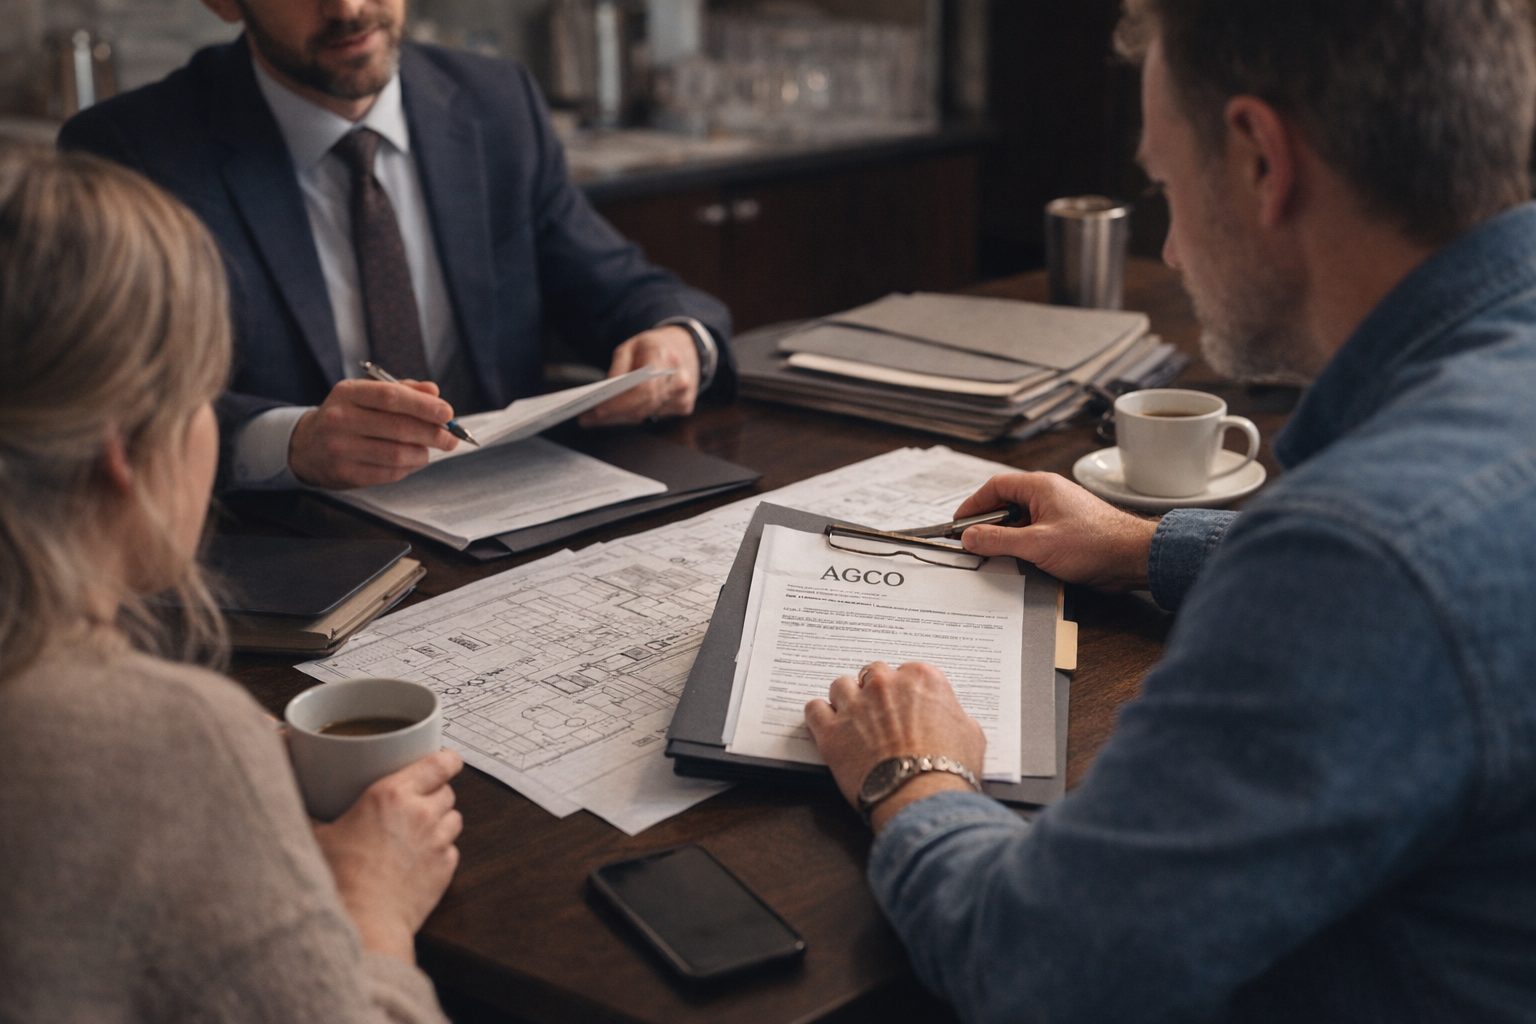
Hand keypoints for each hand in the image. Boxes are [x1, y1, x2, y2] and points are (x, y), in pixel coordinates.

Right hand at [289, 378, 457, 488]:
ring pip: (396, 454)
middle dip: (433, 434)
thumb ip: (403, 390)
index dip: (424, 405)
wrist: (306, 446)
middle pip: (398, 427)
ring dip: (422, 453)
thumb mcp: (366, 394)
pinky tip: (411, 461)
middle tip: (451, 438)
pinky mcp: (344, 473)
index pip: (391, 396)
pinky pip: (388, 474)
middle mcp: (340, 419)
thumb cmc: (347, 416)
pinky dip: (408, 468)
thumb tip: (434, 391)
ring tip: (428, 450)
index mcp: (347, 393)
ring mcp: (340, 448)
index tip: (447, 413)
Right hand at [312, 750, 464, 961]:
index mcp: (391, 795)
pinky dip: (440, 851)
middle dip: (435, 794)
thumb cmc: (335, 878)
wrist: (361, 923)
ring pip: (454, 819)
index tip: (446, 760)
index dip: (447, 760)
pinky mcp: (445, 869)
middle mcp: (420, 813)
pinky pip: (451, 850)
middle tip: (414, 804)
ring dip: (440, 822)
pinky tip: (417, 860)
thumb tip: (290, 783)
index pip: (439, 763)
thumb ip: (308, 806)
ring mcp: (437, 841)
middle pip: (447, 791)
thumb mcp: (316, 835)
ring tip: (416, 833)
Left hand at [578, 326, 698, 425]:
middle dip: (614, 413)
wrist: (686, 347)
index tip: (598, 410)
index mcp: (663, 356)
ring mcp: (684, 394)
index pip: (643, 388)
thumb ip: (618, 367)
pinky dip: (635, 415)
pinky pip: (655, 416)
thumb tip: (606, 393)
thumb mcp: (631, 346)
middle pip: (644, 406)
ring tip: (597, 417)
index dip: (620, 403)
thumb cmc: (654, 346)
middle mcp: (679, 377)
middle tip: (589, 418)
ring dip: (621, 417)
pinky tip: (620, 414)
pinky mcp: (685, 405)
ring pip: (647, 414)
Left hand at [805, 661, 985, 831]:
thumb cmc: (949, 769)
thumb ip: (954, 714)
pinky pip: (814, 709)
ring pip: (840, 686)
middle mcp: (886, 684)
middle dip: (875, 692)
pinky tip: (827, 728)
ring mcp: (855, 705)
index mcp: (922, 679)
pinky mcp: (831, 729)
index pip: (906, 672)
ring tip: (853, 721)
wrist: (922, 797)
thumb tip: (949, 717)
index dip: (904, 692)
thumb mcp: (971, 734)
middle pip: (872, 674)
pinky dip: (819, 717)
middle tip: (880, 715)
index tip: (904, 706)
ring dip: (846, 700)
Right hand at [954, 472, 1157, 590]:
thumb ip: (998, 540)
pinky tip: (1016, 563)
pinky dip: (1020, 546)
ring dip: (1005, 538)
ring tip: (992, 556)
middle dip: (986, 524)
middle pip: (1005, 504)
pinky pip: (1033, 534)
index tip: (959, 524)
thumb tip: (969, 537)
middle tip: (971, 543)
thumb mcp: (1037, 544)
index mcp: (1040, 486)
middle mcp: (1047, 495)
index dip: (973, 504)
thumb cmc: (1094, 542)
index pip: (995, 487)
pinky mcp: (1065, 531)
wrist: (1131, 557)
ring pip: (1019, 522)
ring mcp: (1057, 513)